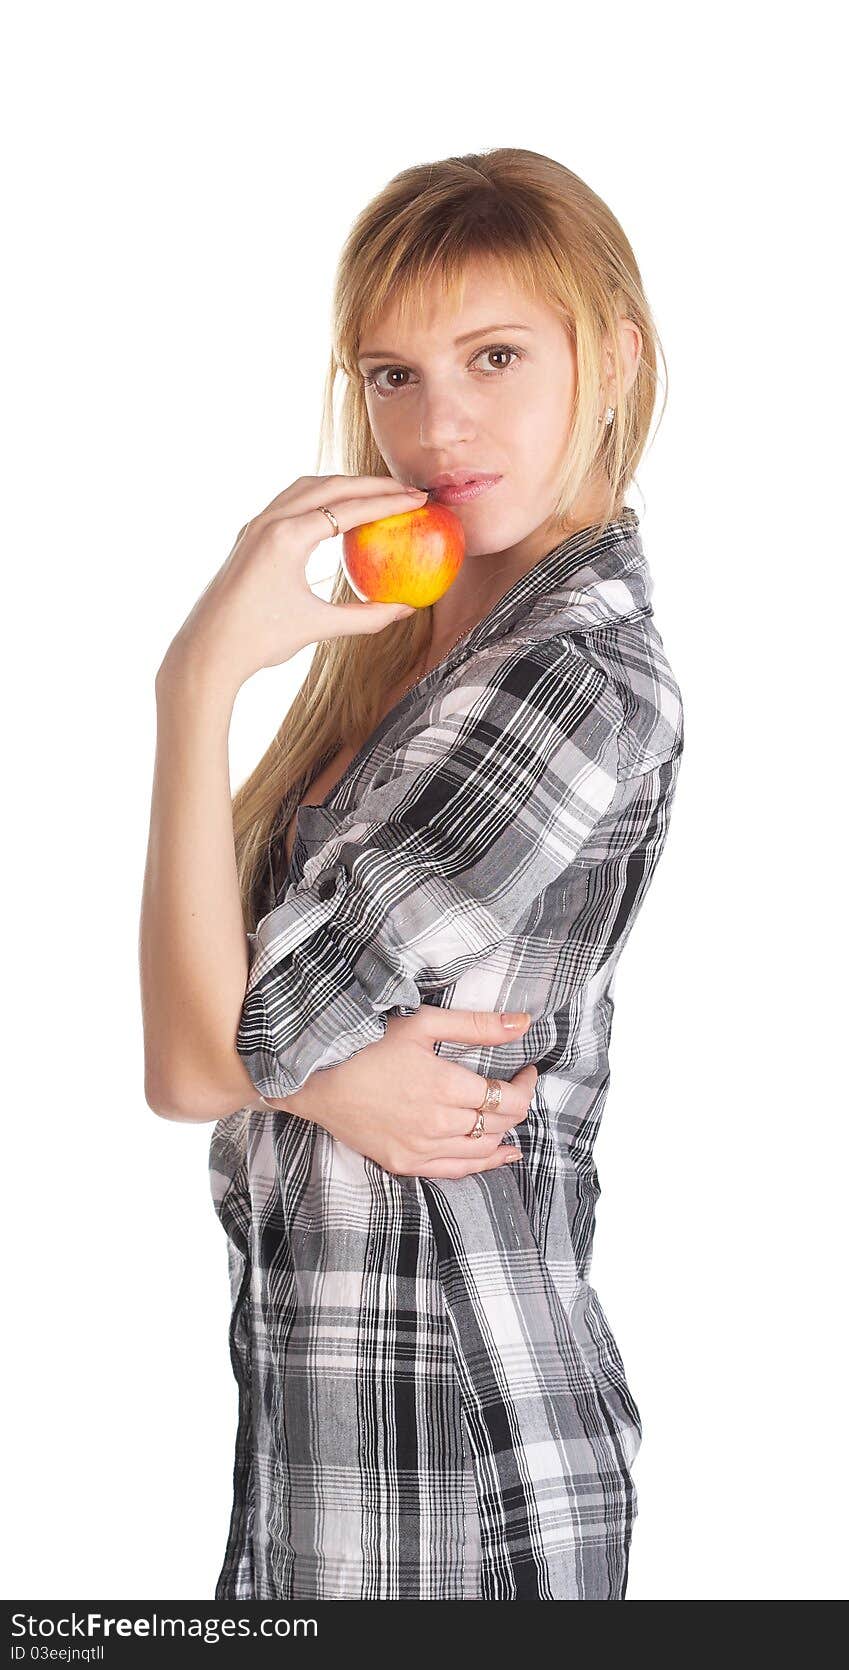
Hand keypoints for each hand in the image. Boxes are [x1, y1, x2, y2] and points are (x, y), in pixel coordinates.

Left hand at [162, 474, 426, 689]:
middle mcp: (270, 521)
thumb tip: (406, 611)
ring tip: (374, 492)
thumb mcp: (317, 627)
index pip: (349, 509)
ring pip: (306, 487)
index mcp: (287, 537)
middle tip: (405, 489)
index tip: (417, 499)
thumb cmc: (260, 640)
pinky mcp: (248, 535)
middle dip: (371, 484)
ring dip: (342, 484)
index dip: (388, 502)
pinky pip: (289, 502)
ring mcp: (256, 525)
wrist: (206, 649)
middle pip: (330, 485)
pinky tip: (334, 512)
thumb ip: (366, 617)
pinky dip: (318, 497)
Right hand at [279, 1007, 538, 1178]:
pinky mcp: (405, 1163)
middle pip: (498, 1124)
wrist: (317, 1080)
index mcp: (445, 1087)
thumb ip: (476, 1026)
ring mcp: (421, 1149)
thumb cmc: (367, 1045)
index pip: (507, 1098)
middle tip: (515, 1087)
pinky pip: (456, 1171)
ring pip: (482, 1151)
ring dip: (502, 1134)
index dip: (526, 1086)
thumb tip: (523, 1024)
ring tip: (508, 1118)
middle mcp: (438, 1124)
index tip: (527, 1071)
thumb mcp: (423, 1024)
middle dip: (516, 1105)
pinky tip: (498, 1155)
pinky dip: (482, 1163)